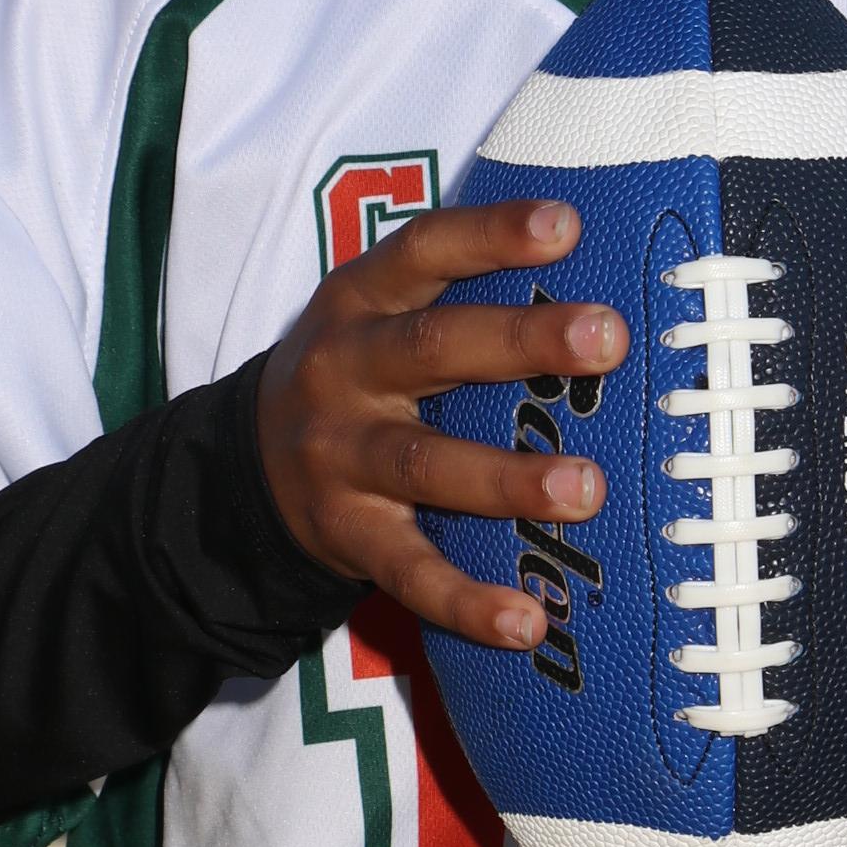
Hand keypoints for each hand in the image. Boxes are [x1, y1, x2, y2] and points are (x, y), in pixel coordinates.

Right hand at [255, 200, 625, 651]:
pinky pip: (408, 571)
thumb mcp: (377, 314)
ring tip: (587, 487)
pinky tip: (527, 620)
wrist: (240, 468)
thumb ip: (457, 293)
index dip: (490, 235)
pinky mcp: (347, 536)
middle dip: (523, 340)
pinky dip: (467, 601)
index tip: (565, 226)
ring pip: (425, 464)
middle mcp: (344, 371)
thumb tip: (589, 271)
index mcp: (359, 301)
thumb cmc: (354, 374)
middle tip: (606, 337)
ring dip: (507, 478)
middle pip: (432, 348)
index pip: (423, 252)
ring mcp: (340, 457)